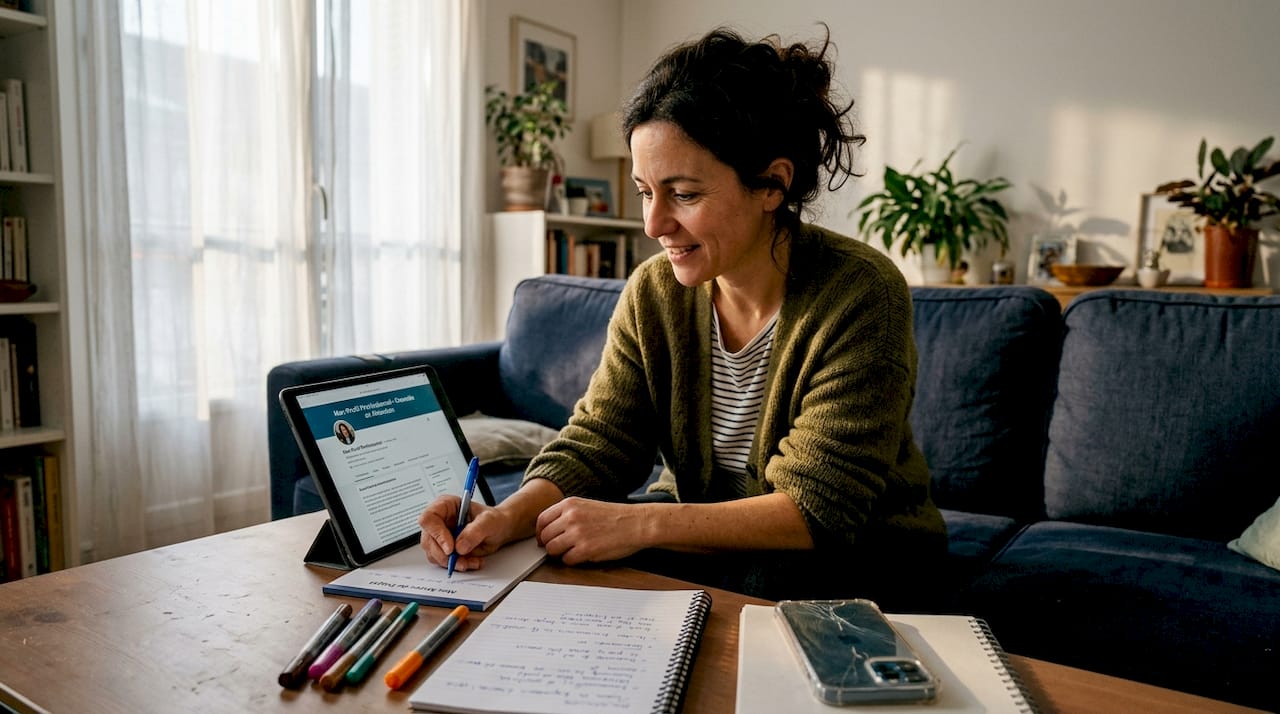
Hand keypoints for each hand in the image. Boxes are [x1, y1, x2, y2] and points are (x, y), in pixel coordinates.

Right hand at [418, 495, 514, 571]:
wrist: (499, 531)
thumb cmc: (493, 520)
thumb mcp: (489, 521)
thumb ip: (475, 531)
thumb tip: (460, 546)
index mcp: (445, 506)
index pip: (429, 518)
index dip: (436, 534)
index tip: (450, 548)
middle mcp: (439, 521)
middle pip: (428, 540)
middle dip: (444, 555)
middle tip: (461, 561)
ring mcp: (439, 536)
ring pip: (433, 554)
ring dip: (451, 562)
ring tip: (471, 561)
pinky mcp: (444, 550)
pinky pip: (443, 562)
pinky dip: (456, 565)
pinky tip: (471, 562)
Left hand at [534, 497, 650, 564]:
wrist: (637, 523)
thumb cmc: (615, 516)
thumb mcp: (587, 506)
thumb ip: (567, 515)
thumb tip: (549, 531)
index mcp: (570, 504)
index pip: (541, 520)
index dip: (540, 533)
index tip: (543, 540)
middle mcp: (570, 517)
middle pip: (545, 536)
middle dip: (550, 545)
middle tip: (559, 549)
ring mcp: (577, 533)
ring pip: (552, 549)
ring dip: (560, 553)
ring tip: (573, 551)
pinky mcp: (585, 549)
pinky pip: (567, 560)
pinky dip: (572, 560)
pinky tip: (584, 555)